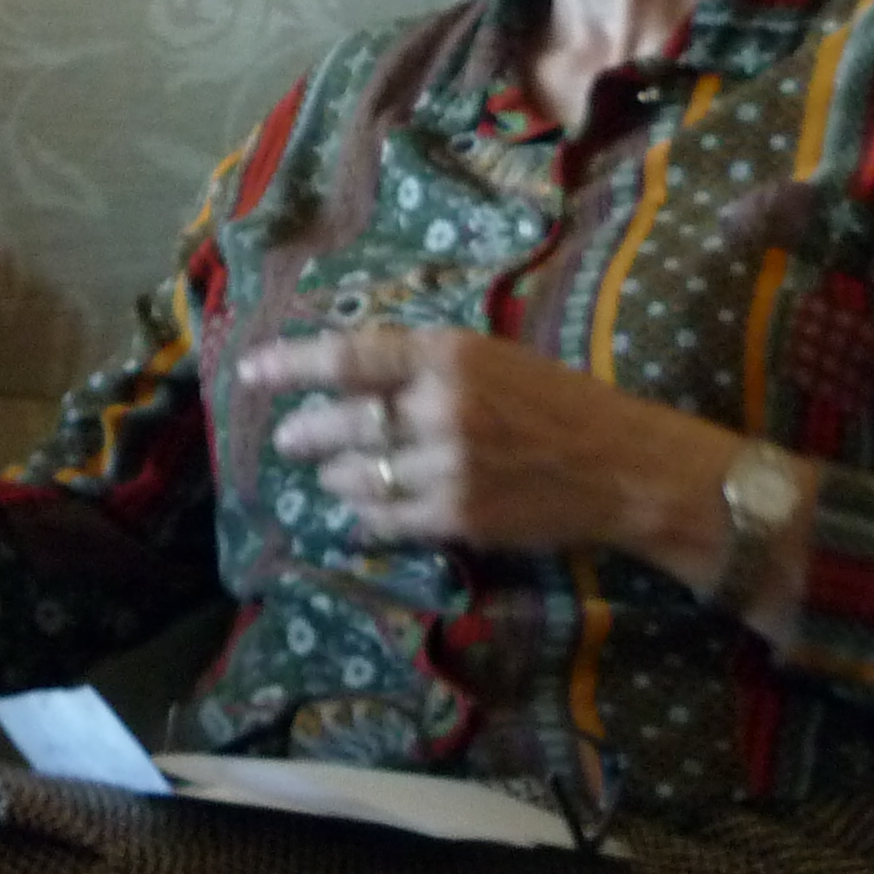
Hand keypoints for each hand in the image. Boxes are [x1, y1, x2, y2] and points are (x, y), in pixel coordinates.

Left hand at [237, 327, 742, 572]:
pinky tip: (358, 512)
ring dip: (335, 476)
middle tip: (288, 439)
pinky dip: (365, 516)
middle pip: (343, 421)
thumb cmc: (560, 401)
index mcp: (449, 353)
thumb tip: (350, 370)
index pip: (348, 356)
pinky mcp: (459, 517)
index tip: (250, 372)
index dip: (291, 364)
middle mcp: (442, 406)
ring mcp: (449, 466)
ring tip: (331, 474)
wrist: (623, 466)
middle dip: (305, 433)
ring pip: (360, 474)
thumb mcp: (493, 356)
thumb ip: (425, 361)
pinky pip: (387, 520)